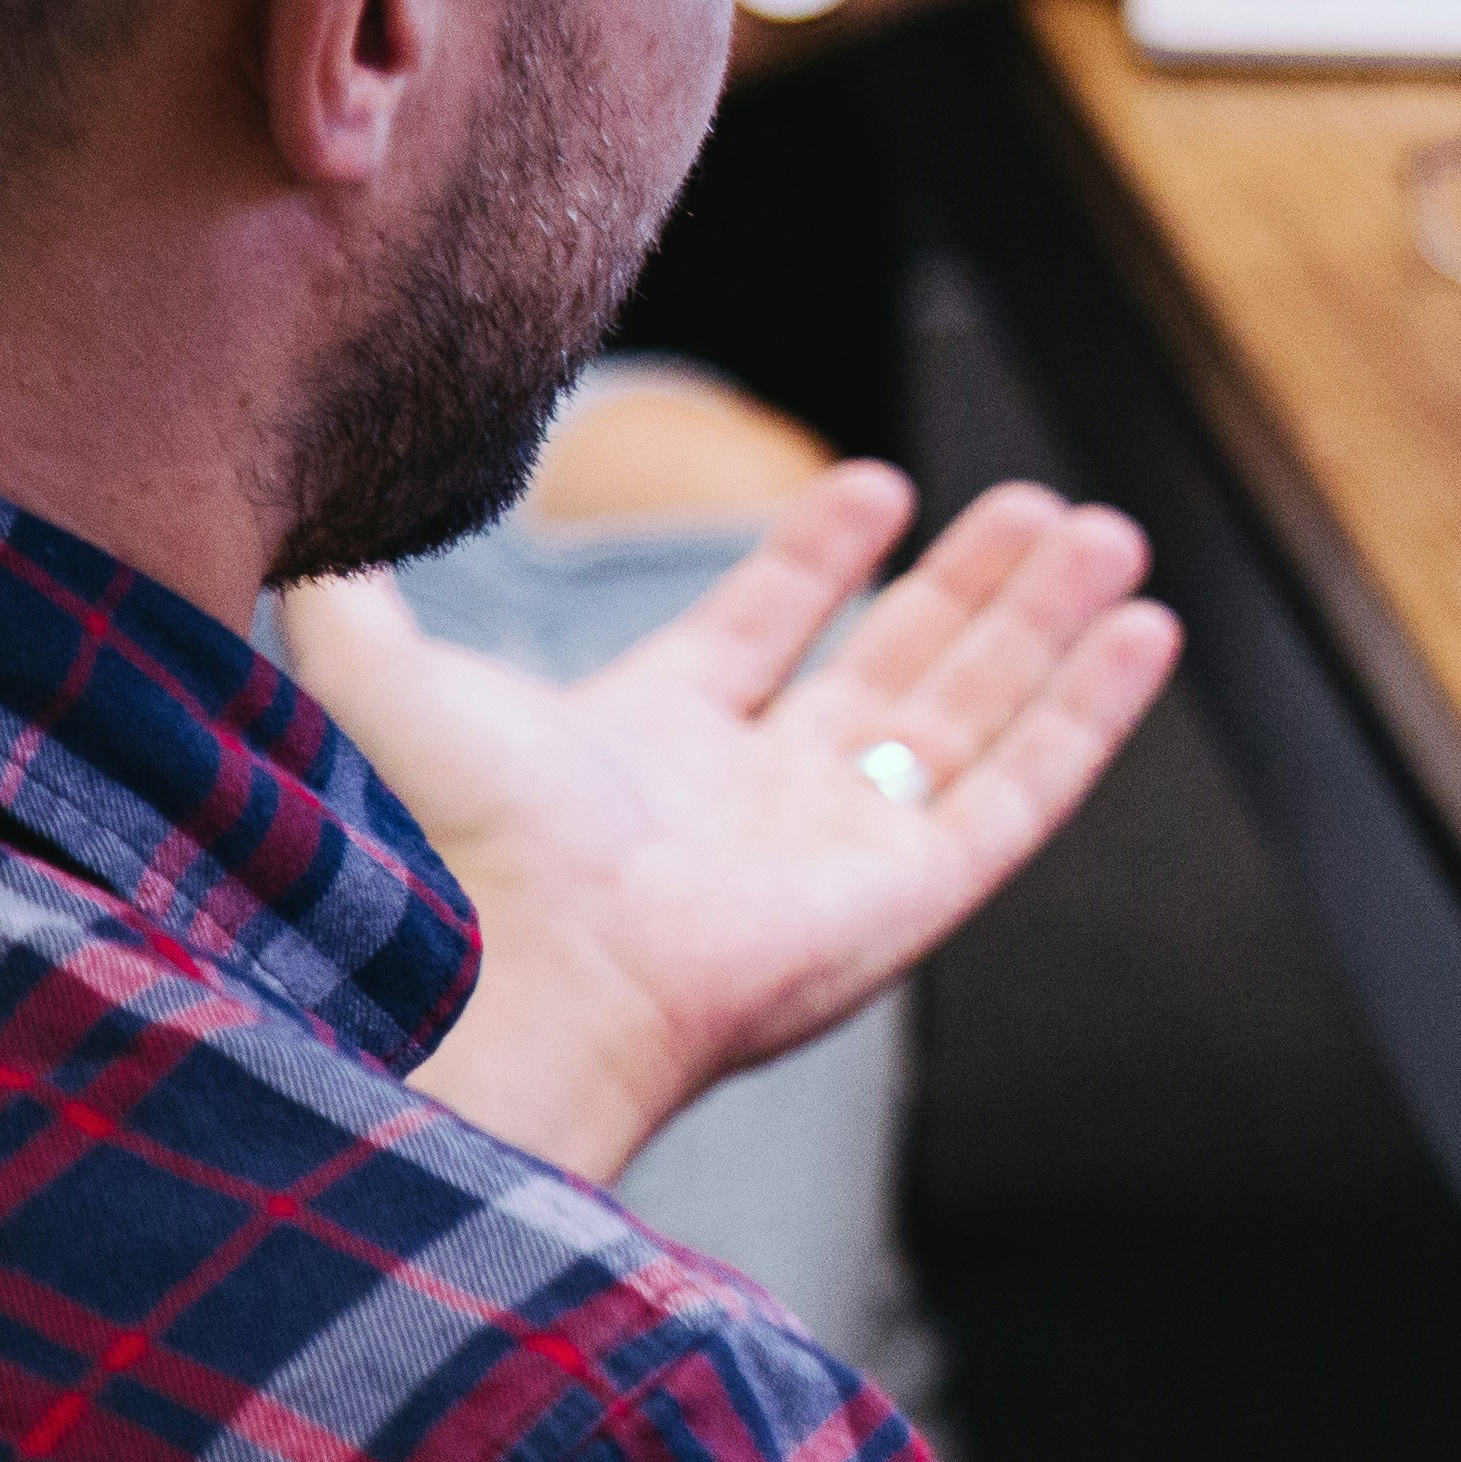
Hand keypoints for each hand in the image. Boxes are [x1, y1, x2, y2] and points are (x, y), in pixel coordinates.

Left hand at [284, 467, 1180, 1184]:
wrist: (506, 973)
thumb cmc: (441, 847)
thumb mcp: (389, 682)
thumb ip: (363, 600)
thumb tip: (316, 523)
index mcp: (646, 752)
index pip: (759, 639)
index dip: (816, 560)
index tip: (877, 488)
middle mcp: (754, 803)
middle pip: (894, 670)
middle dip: (972, 586)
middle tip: (1038, 508)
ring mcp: (843, 850)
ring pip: (974, 716)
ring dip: (1046, 624)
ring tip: (1106, 534)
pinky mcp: (915, 895)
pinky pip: (1025, 789)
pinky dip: (1092, 710)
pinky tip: (1144, 630)